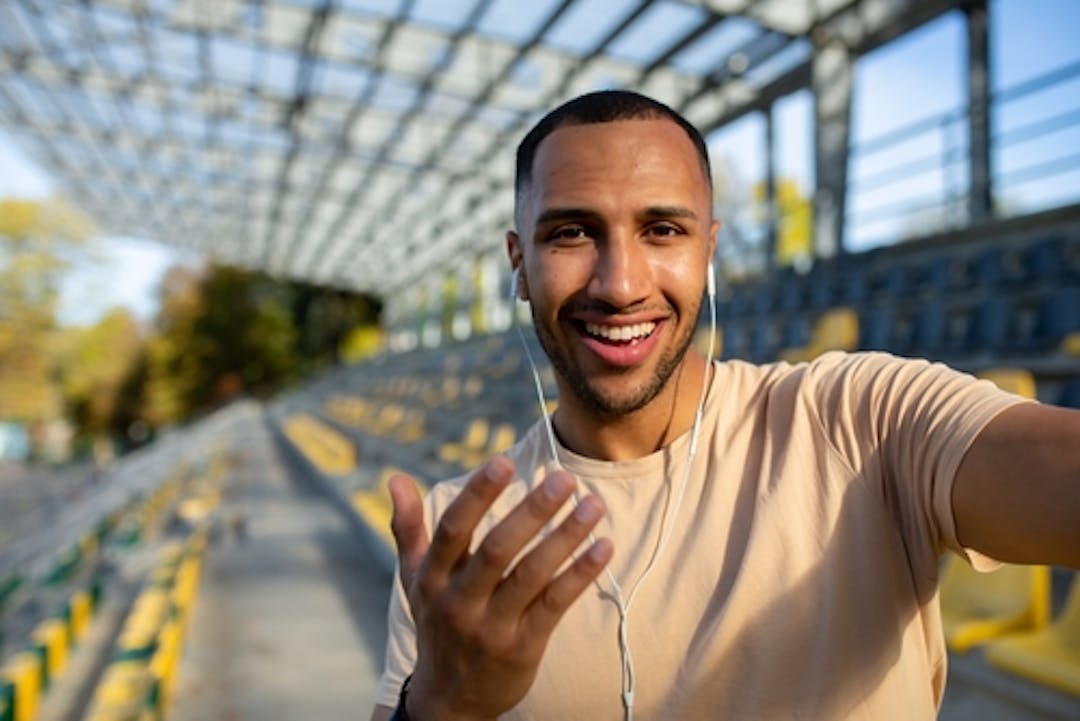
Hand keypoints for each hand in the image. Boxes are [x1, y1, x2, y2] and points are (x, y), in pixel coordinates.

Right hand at [389, 455, 612, 720]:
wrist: (450, 700)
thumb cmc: (436, 623)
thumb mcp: (413, 578)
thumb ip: (408, 527)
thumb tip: (394, 477)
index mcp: (432, 578)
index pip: (453, 529)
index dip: (478, 494)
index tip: (504, 461)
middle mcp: (458, 601)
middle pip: (497, 550)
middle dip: (532, 511)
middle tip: (563, 478)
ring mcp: (491, 627)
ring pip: (531, 576)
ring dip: (565, 537)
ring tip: (592, 505)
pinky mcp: (522, 647)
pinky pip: (554, 605)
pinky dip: (580, 575)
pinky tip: (603, 547)